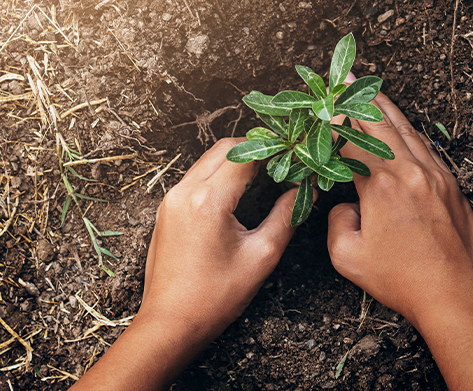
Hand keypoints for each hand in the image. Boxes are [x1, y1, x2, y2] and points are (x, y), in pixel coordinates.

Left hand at [72, 138, 302, 390]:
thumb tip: (306, 190)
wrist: (169, 324)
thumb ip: (287, 217)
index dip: (275, 150)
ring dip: (237, 162)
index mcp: (209, 200)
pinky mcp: (166, 210)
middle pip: (224, 149)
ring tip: (266, 175)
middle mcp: (184, 191)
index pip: (246, 154)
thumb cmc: (216, 297)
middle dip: (257, 149)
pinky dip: (219, 175)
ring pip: (208, 161)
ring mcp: (171, 199)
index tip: (297, 154)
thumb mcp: (261, 256)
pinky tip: (240, 192)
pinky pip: (196, 178)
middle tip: (284, 162)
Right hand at [326, 93, 472, 322]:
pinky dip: (410, 133)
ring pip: (408, 131)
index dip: (334, 122)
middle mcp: (412, 171)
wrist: (454, 295)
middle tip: (346, 79)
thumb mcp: (348, 256)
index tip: (321, 106)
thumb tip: (345, 206)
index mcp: (382, 185)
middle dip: (360, 99)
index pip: (352, 140)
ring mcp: (437, 176)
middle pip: (382, 123)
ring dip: (387, 110)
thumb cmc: (402, 280)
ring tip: (371, 92)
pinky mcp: (453, 187)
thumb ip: (337, 222)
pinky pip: (427, 149)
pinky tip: (403, 129)